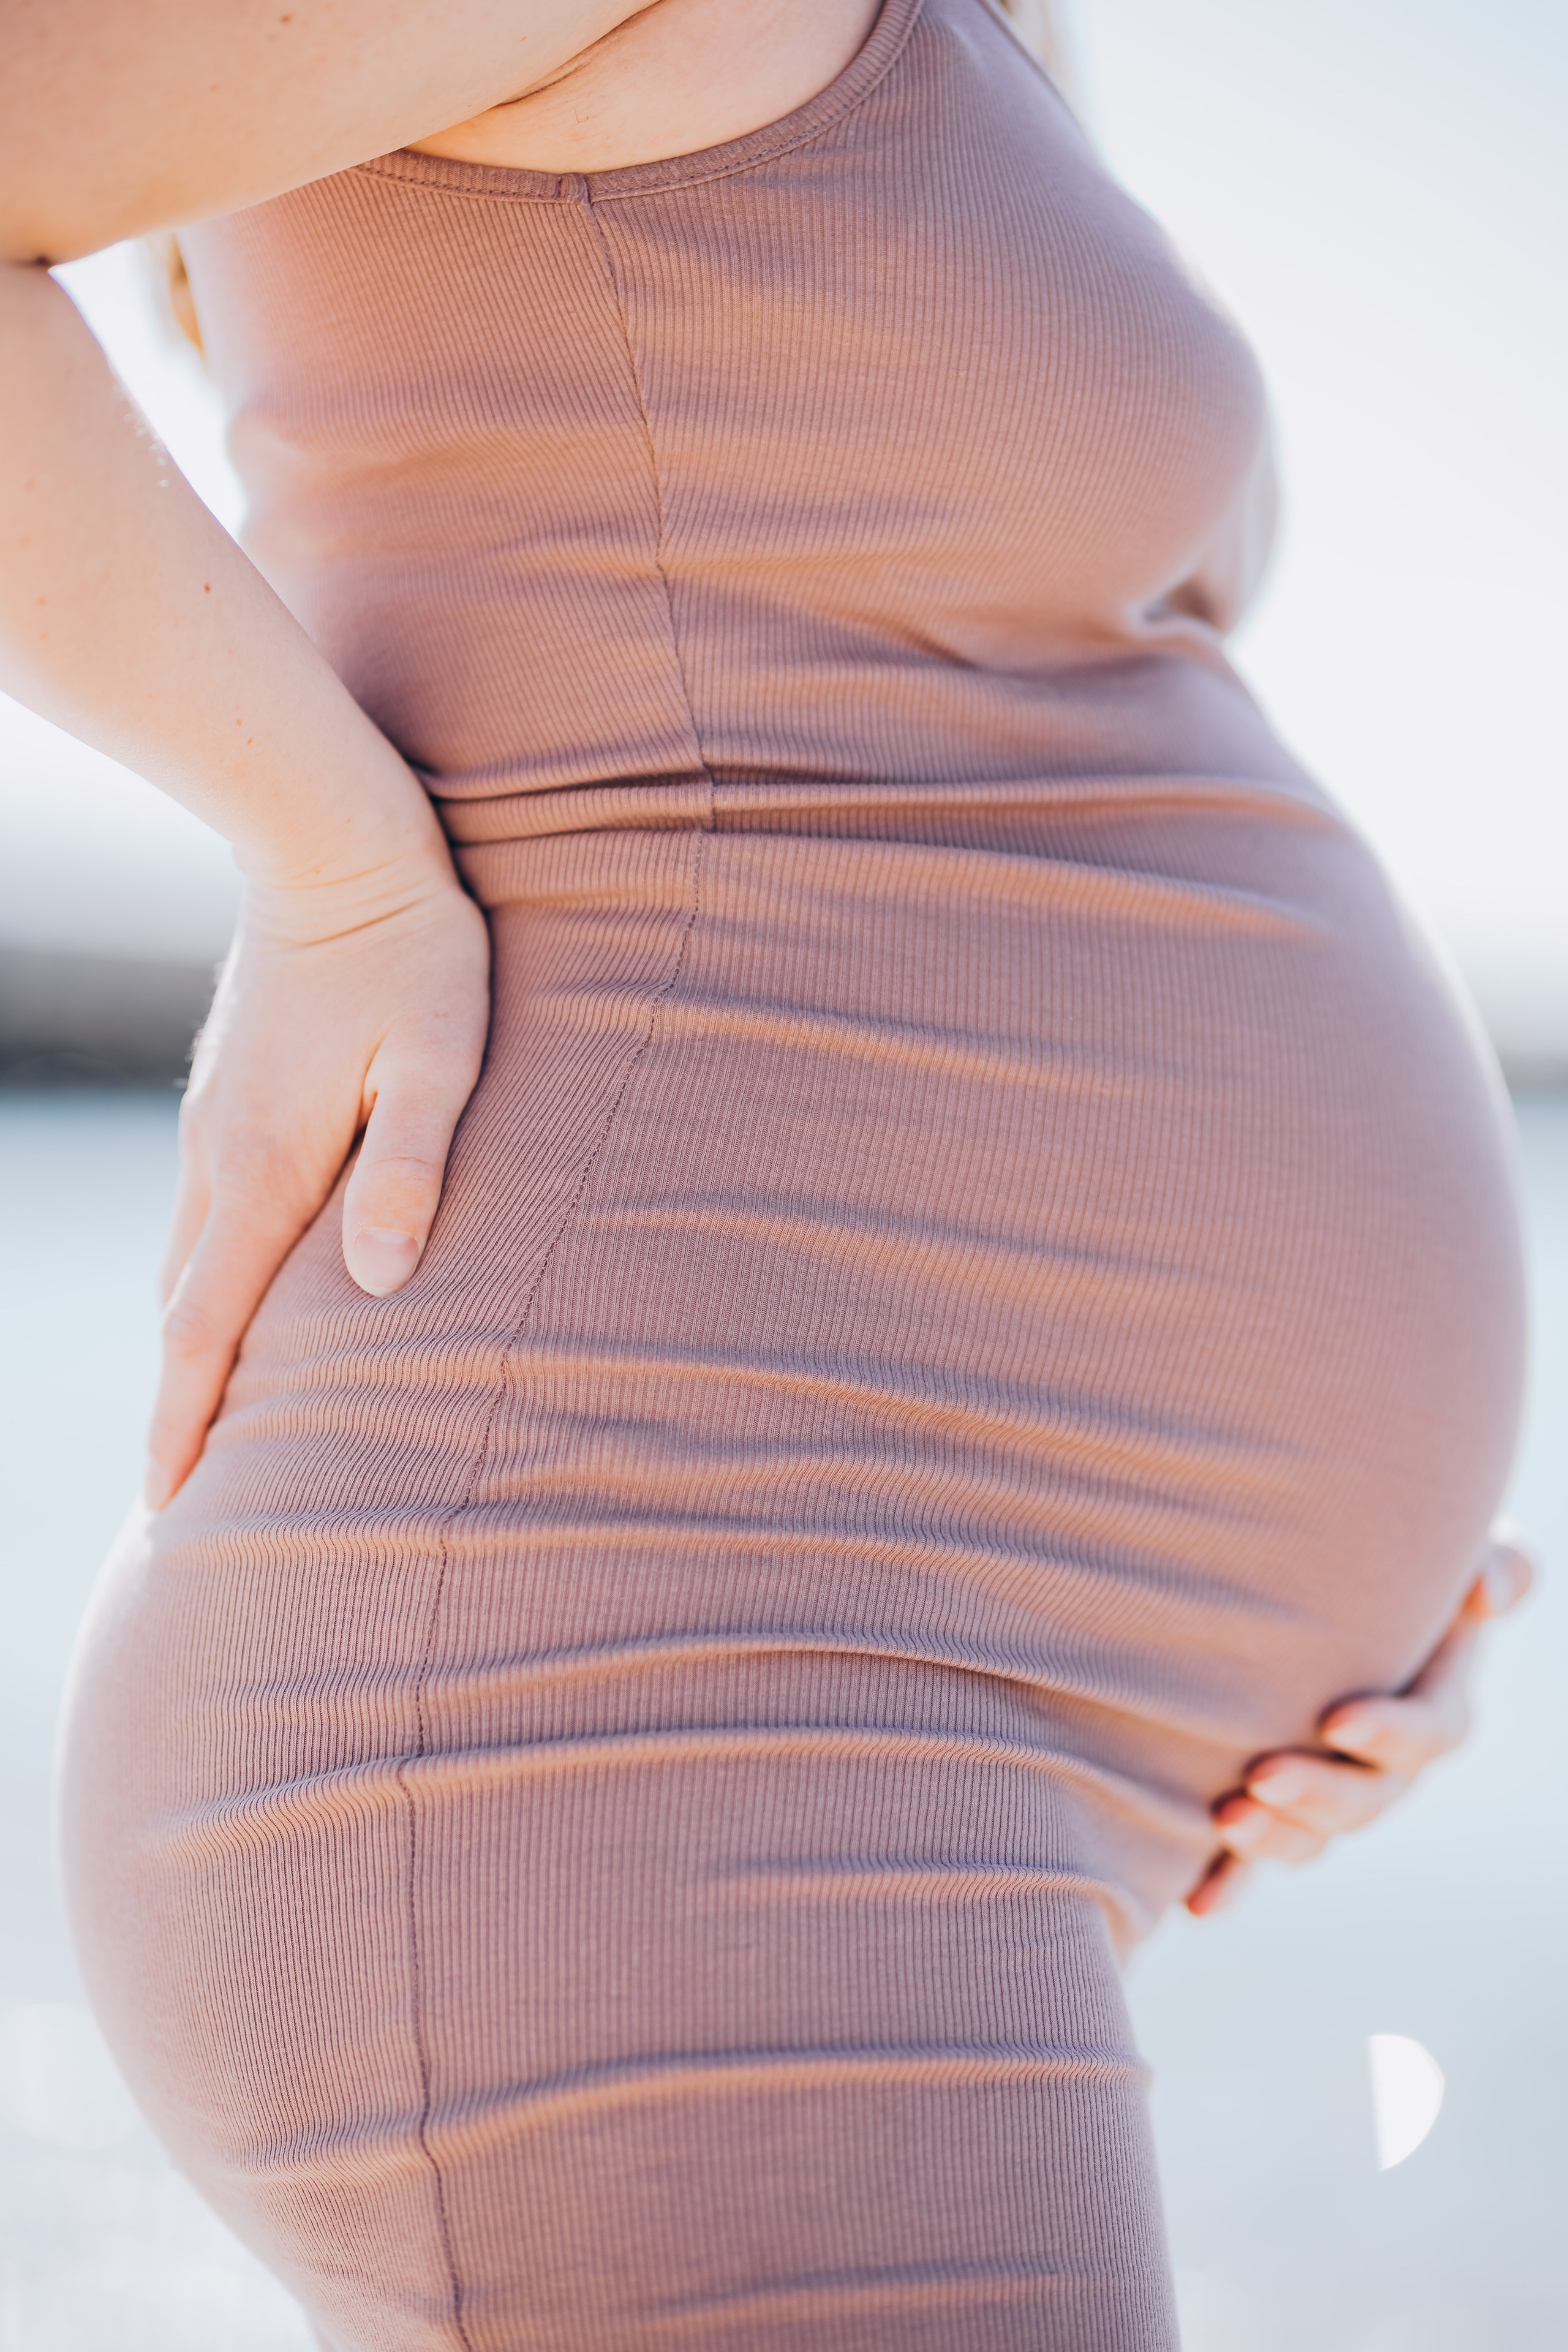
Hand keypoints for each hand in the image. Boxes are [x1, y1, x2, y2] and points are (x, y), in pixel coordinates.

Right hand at [145, 850, 489, 1510]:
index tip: (165, 1508)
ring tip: (204, 1416)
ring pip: (187, 1263)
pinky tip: (234, 1299)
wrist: (331, 842)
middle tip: (179, 1500)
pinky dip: (205, 1281)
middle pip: (183, 1312)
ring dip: (190, 1344)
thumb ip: (412, 1169)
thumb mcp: (441, 1058)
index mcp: (268, 1169)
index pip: (208, 1327)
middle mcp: (221, 1159)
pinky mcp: (225, 1096)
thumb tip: (378, 1284)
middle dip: (178, 1405)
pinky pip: (204, 1217)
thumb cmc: (413, 951)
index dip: (185, 1421)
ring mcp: (213, 1125)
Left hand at [1186, 1524, 1535, 1915]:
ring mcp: (1327, 1783)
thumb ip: (1492, 1565)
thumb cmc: (1391, 1547)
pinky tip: (1199, 1902)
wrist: (1309, 1575)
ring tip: (1225, 1819)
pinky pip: (1255, 1853)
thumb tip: (1481, 1589)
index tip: (1337, 1720)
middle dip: (1322, 1795)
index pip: (1431, 1732)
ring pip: (1315, 1834)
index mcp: (1432, 1701)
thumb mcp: (1456, 1544)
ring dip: (1276, 1839)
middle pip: (1370, 1798)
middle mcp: (1384, 1758)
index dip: (1392, 1734)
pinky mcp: (1269, 1798)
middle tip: (1262, 1775)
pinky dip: (1228, 1879)